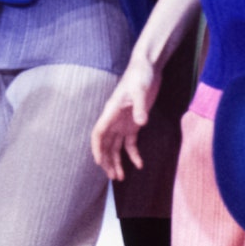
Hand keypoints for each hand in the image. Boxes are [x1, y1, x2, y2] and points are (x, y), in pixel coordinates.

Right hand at [91, 57, 160, 179]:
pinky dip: (133, 154)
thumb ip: (139, 106)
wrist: (147, 67)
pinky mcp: (133, 122)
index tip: (99, 162)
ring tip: (120, 177)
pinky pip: (130, 142)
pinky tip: (139, 164)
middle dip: (106, 160)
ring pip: (115, 146)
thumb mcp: (140, 90)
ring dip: (116, 161)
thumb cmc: (140, 75)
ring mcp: (123, 121)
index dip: (97, 148)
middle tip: (112, 177)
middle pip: (105, 143)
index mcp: (111, 111)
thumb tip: (141, 123)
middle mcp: (114, 118)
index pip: (99, 132)